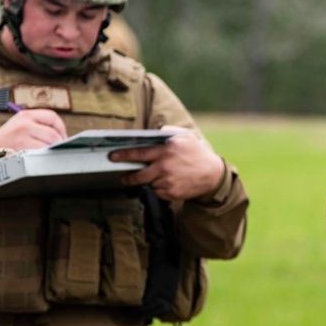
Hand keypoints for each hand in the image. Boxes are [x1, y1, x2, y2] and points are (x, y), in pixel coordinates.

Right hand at [0, 108, 66, 153]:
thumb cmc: (8, 138)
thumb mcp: (20, 123)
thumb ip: (38, 124)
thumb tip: (61, 134)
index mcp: (26, 115)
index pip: (52, 116)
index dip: (61, 127)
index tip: (63, 135)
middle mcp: (24, 124)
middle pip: (53, 133)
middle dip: (60, 142)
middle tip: (60, 147)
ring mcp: (22, 137)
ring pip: (48, 144)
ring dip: (53, 150)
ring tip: (51, 152)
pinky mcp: (21, 149)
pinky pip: (41, 153)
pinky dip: (45, 156)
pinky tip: (42, 157)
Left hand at [111, 126, 225, 200]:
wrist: (212, 174)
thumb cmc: (196, 153)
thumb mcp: (184, 136)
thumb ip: (166, 132)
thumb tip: (149, 134)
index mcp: (166, 149)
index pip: (139, 152)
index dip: (123, 155)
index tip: (112, 156)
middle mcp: (165, 165)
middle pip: (139, 174)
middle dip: (128, 176)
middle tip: (124, 176)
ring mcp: (168, 181)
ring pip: (149, 183)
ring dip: (151, 181)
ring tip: (164, 176)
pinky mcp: (171, 193)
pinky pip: (158, 191)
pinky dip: (161, 188)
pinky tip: (171, 182)